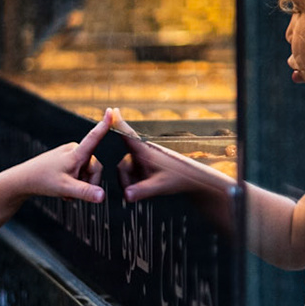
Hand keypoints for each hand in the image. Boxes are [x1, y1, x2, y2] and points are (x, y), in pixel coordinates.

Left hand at [8, 114, 109, 203]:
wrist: (22, 180)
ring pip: (87, 172)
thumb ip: (85, 192)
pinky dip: (74, 181)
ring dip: (80, 184)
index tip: (111, 110)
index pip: (94, 137)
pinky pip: (79, 172)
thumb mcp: (65, 188)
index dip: (104, 125)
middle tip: (73, 192)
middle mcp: (74, 150)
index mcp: (76, 153)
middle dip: (88, 182)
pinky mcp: (66, 160)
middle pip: (95, 167)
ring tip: (65, 190)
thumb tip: (103, 196)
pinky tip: (64, 188)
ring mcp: (70, 155)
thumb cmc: (42, 181)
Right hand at [113, 111, 230, 203]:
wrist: (192, 179)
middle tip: (135, 191)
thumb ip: (142, 190)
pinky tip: (149, 188)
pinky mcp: (146, 167)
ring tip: (148, 189)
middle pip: (122, 166)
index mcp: (144, 152)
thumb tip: (126, 195)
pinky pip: (133, 176)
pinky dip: (137, 185)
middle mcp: (142, 154)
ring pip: (127, 172)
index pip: (128, 135)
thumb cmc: (179, 178)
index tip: (111, 109)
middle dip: (126, 180)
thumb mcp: (160, 186)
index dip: (118, 123)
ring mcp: (144, 161)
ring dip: (132, 183)